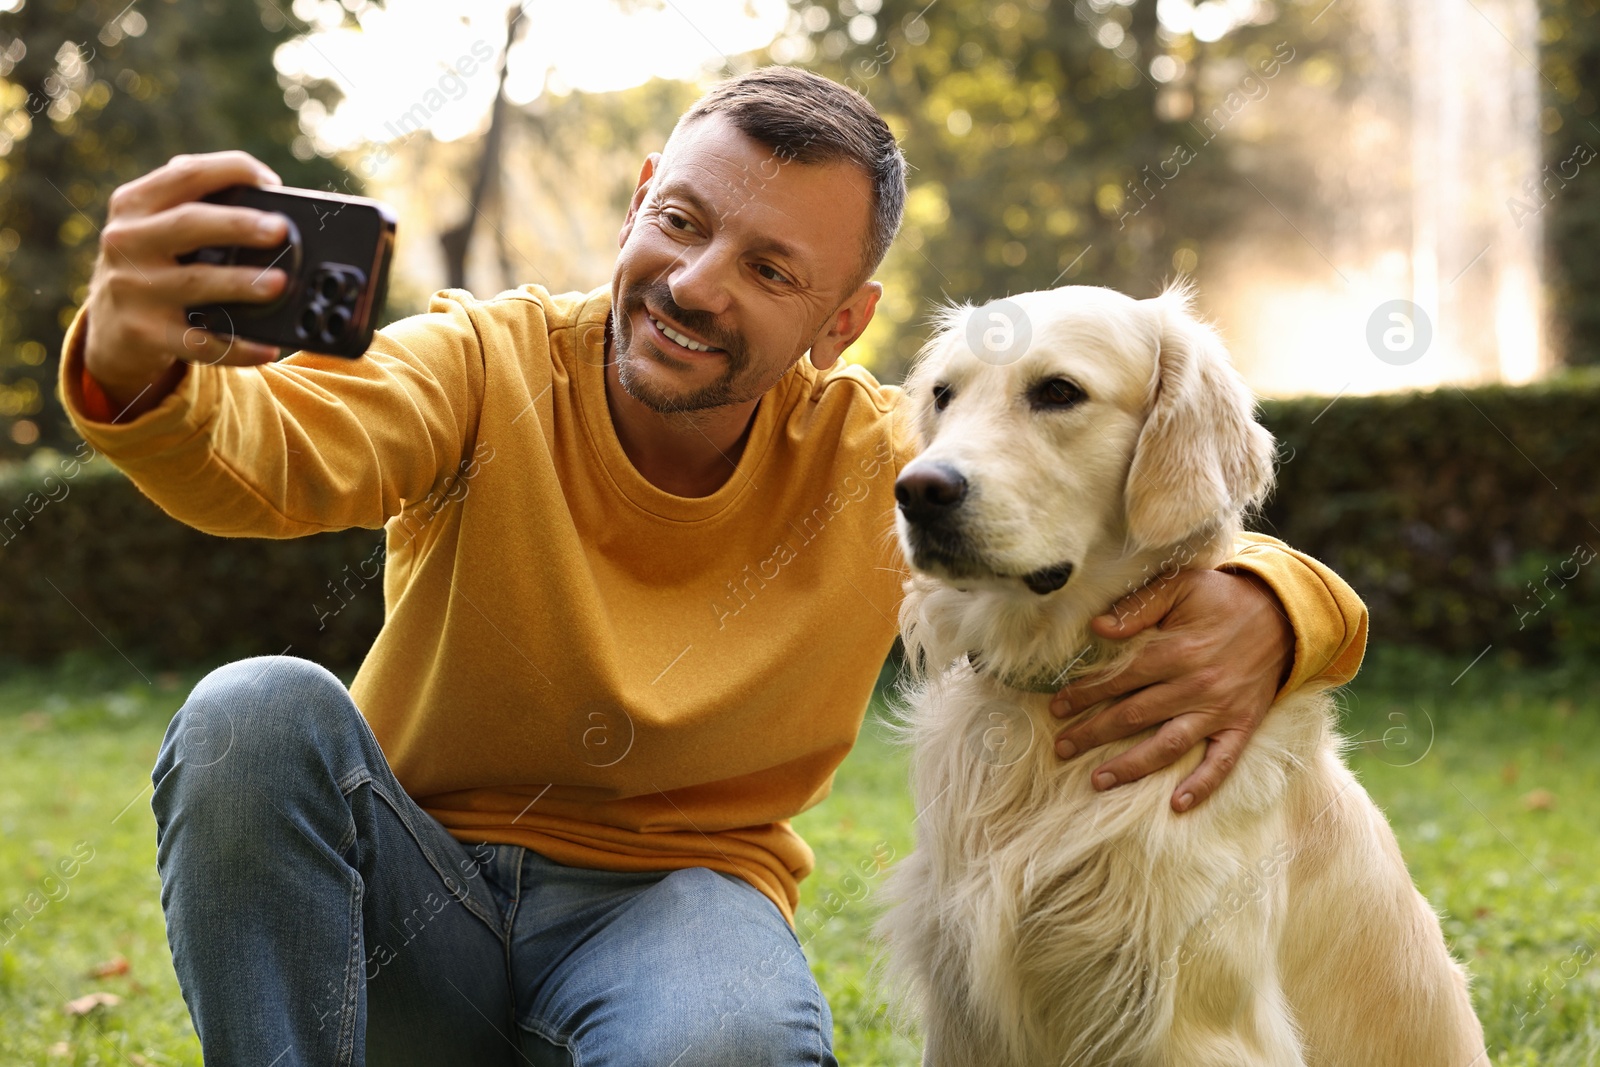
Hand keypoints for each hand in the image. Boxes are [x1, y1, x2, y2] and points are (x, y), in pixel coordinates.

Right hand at [82, 151, 290, 416]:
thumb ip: (190, 201)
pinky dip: (237, 347)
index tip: (271, 182)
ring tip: (279, 283)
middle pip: (189, 224)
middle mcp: (127, 242)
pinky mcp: (145, 333)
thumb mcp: (152, 226)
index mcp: (134, 204)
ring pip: (196, 282)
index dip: (231, 170)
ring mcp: (133, 289)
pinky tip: (267, 349)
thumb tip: (258, 187)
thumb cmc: (149, 266)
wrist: (108, 331)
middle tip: (279, 230)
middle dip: (238, 224)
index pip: (185, 174)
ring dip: (242, 282)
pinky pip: (199, 342)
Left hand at [1049, 569, 1294, 812]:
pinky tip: (1177, 805)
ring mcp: (1220, 710)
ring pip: (1168, 746)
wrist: (1283, 615)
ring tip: (1097, 781)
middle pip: (1134, 716)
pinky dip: (1202, 785)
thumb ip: (1138, 607)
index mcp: (1176, 652)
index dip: (1084, 694)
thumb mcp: (1180, 587)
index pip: (1119, 680)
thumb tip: (1098, 627)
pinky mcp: (1242, 726)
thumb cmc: (1223, 599)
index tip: (1056, 707)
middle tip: (1062, 747)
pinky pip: (1222, 762)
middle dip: (1093, 733)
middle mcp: (1195, 686)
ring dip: (1130, 766)